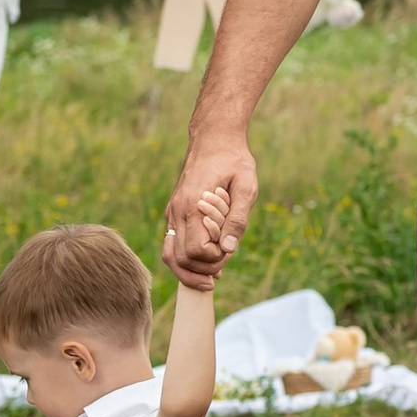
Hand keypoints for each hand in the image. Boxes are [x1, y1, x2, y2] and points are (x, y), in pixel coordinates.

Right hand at [165, 144, 252, 286]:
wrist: (214, 139)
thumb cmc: (234, 160)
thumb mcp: (246, 186)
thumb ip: (237, 219)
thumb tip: (228, 249)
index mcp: (194, 205)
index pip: (197, 251)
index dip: (215, 258)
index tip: (230, 249)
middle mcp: (177, 211)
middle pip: (179, 259)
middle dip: (202, 271)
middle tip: (223, 270)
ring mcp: (173, 212)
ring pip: (170, 255)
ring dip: (189, 271)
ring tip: (212, 277)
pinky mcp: (174, 212)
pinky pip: (172, 243)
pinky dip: (186, 258)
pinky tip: (207, 261)